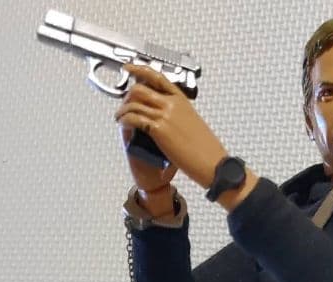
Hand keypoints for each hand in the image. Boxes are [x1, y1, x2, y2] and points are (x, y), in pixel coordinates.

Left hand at [115, 62, 228, 191]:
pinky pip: (135, 118)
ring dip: (123, 109)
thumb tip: (168, 117)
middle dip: (127, 95)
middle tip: (123, 103)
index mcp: (181, 100)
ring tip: (120, 117)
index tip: (128, 68)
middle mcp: (172, 104)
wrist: (212, 163)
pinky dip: (125, 119)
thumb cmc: (206, 149)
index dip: (139, 69)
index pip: (157, 77)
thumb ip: (179, 115)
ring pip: (135, 103)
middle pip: (141, 88)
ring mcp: (165, 115)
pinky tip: (123, 123)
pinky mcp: (159, 129)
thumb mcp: (193, 123)